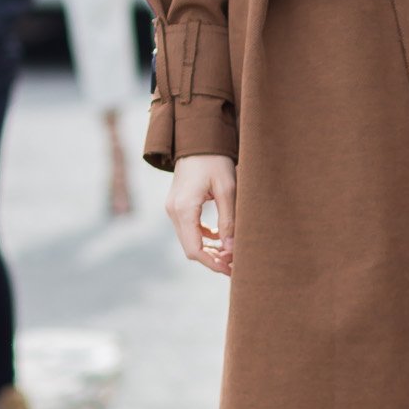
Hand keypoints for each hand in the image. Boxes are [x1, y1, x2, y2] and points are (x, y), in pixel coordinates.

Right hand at [167, 154, 235, 275]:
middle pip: (190, 248)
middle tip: (235, 265)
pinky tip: (221, 237)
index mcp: (183, 209)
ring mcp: (173, 208)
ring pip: (190, 240)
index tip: (231, 269)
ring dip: (209, 249)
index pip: (194, 249)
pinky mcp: (178, 205)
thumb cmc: (215, 161)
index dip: (212, 263)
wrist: (198, 139)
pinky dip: (204, 237)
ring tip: (231, 254)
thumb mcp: (227, 189)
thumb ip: (228, 220)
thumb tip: (231, 250)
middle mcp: (173, 211)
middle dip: (212, 259)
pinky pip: (189, 229)